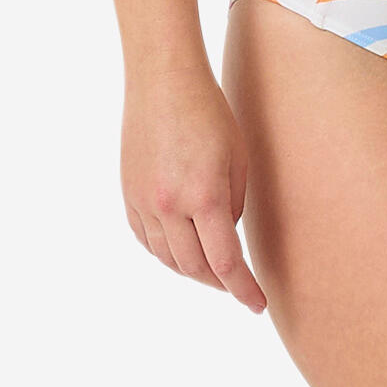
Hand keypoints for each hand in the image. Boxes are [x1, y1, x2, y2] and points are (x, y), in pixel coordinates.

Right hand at [120, 64, 268, 312]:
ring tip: (212, 272)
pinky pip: (146, 240)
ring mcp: (143, 201)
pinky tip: (181, 251)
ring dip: (192, 271)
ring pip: (168, 258)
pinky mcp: (129, 194)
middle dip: (220, 284)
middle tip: (238, 287)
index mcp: (204, 196)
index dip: (244, 290)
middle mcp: (169, 205)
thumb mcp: (238, 160)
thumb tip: (227, 238)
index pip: (226, 263)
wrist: (163, 80)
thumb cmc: (210, 113)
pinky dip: (166, 253)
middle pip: (195, 267)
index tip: (257, 306)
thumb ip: (234, 206)